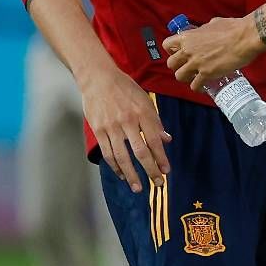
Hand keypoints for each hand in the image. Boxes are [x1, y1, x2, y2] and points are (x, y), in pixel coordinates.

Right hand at [77, 66, 170, 191]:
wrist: (98, 77)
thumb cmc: (124, 88)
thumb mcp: (145, 100)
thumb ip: (156, 121)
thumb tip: (167, 140)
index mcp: (142, 112)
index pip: (155, 140)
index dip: (161, 157)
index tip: (166, 170)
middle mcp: (128, 121)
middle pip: (141, 152)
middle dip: (150, 170)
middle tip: (157, 183)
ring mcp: (111, 127)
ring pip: (122, 157)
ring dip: (132, 175)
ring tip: (138, 188)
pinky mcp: (98, 130)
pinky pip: (108, 153)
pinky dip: (115, 166)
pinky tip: (122, 174)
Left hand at [163, 16, 265, 92]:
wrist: (245, 37)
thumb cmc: (232, 28)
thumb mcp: (213, 23)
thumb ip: (204, 30)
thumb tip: (206, 31)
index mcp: (188, 37)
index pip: (167, 45)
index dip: (172, 51)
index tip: (179, 53)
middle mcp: (188, 50)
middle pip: (171, 64)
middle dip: (178, 67)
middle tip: (187, 67)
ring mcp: (196, 63)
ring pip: (179, 76)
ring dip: (186, 78)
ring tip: (194, 78)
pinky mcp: (206, 74)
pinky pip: (195, 86)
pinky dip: (198, 88)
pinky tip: (203, 87)